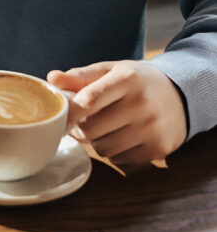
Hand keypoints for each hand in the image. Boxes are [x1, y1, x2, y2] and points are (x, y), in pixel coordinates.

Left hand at [48, 60, 187, 167]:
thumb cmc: (136, 81)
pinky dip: (115, 153)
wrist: (179, 95)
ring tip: (106, 128)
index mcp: (127, 79)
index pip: (90, 100)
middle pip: (92, 129)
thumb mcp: (111, 70)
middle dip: (82, 128)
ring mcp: (151, 129)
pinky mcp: (158, 149)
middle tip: (84, 121)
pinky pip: (121, 161)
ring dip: (98, 142)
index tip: (58, 117)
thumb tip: (51, 79)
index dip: (69, 113)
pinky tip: (123, 137)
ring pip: (104, 149)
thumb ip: (80, 76)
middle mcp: (141, 104)